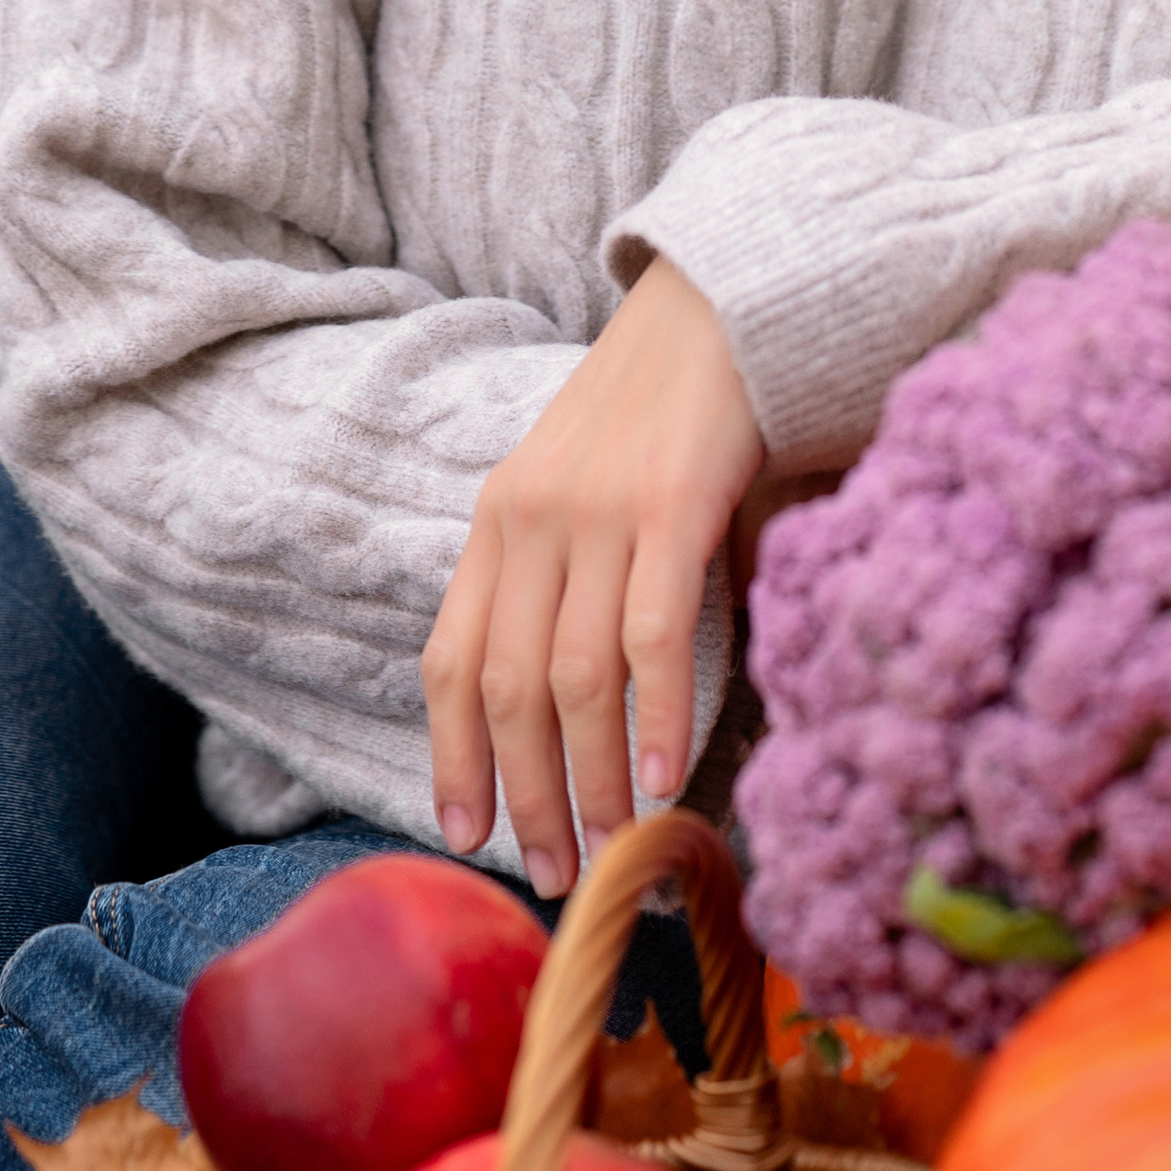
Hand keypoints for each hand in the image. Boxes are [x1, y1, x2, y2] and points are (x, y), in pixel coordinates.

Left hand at [421, 257, 763, 897]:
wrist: (720, 299)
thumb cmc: (657, 407)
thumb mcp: (575, 483)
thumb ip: (560, 573)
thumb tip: (568, 705)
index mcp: (498, 518)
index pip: (450, 659)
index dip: (451, 755)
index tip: (466, 834)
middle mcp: (532, 518)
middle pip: (509, 689)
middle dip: (528, 795)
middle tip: (557, 872)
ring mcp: (600, 512)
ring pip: (575, 680)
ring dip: (594, 780)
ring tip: (615, 850)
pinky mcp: (672, 505)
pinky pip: (654, 638)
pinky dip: (659, 719)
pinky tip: (669, 779)